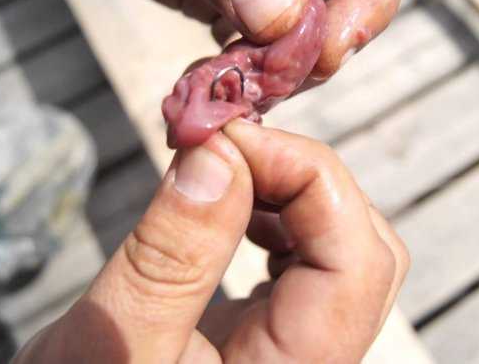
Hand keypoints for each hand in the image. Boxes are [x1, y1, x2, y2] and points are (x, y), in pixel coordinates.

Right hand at [14, 120, 408, 362]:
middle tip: (227, 146)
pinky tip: (232, 203)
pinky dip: (275, 213)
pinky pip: (303, 258)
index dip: (309, 178)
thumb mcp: (115, 340)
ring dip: (290, 191)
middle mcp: (312, 361)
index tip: (233, 137)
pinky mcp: (269, 328)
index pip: (357, 261)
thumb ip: (173, 256)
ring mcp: (295, 345)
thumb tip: (221, 155)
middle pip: (363, 250)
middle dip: (302, 179)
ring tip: (225, 167)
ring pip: (338, 247)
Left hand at [86, 0, 408, 78]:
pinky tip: (215, 85)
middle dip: (311, 54)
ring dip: (274, 73)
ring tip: (233, 92)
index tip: (320, 55)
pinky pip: (257, 43)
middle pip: (346, 6)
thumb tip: (281, 16)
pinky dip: (242, 72)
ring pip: (301, 34)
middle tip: (263, 87)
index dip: (367, 9)